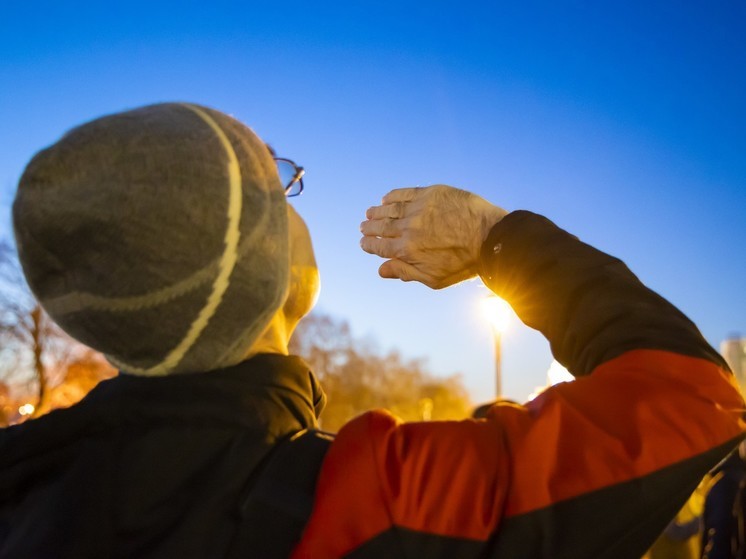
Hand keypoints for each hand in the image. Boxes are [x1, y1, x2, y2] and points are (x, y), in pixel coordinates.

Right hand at [360, 185, 506, 288]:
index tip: (363, 242)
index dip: (369, 244)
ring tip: (370, 212)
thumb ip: (405, 273)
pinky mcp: (431, 193)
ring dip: (377, 211)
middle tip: (363, 226)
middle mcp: (408, 228)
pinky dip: (393, 196)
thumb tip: (381, 270)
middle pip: (381, 227)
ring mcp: (419, 208)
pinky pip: (405, 193)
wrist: (491, 238)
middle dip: (370, 227)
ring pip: (390, 209)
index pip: (380, 246)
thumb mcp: (433, 278)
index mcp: (406, 250)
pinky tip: (386, 198)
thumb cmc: (464, 263)